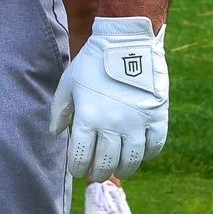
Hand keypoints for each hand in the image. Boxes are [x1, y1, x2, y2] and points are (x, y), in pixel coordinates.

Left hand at [48, 15, 168, 181]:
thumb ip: (59, 110)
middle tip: (97, 172)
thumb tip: (56, 133)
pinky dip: (147, 154)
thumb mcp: (69, 83)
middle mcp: (113, 125)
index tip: (78, 169)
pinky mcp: (157, 116)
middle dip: (98, 173)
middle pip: (106, 164)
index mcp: (88, 118)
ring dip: (124, 170)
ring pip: (131, 161)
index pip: (81, 157)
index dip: (78, 168)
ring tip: (119, 168)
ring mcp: (137, 122)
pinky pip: (155, 146)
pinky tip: (141, 152)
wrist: (127, 40)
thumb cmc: (94, 61)